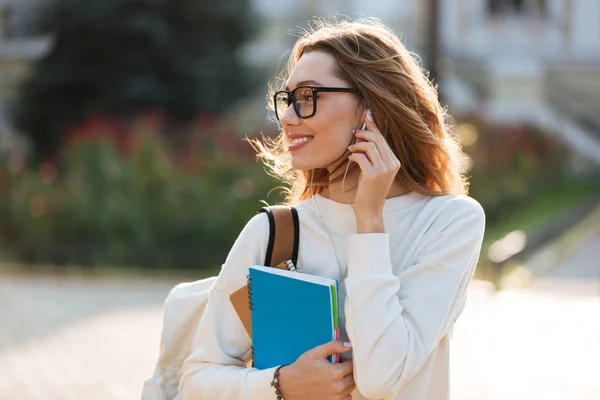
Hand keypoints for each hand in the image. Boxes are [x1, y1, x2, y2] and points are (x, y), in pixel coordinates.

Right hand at [278, 340, 354, 399]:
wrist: (290, 384)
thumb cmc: (303, 367)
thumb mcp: (316, 352)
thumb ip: (334, 346)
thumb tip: (350, 346)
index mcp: (335, 372)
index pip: (353, 365)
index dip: (349, 359)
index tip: (343, 358)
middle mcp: (338, 386)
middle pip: (354, 376)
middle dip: (349, 369)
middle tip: (340, 365)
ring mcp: (336, 397)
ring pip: (351, 387)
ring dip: (348, 379)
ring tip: (337, 374)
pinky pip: (347, 397)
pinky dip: (345, 391)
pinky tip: (336, 385)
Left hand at [348, 110, 400, 230]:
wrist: (370, 210)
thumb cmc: (369, 189)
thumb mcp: (374, 169)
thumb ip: (373, 155)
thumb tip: (363, 134)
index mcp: (395, 162)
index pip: (384, 139)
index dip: (374, 126)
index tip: (366, 116)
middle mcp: (392, 164)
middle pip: (378, 139)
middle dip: (364, 133)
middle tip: (353, 133)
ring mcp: (384, 170)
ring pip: (370, 146)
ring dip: (357, 145)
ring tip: (351, 149)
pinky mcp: (373, 175)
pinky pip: (361, 157)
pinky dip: (354, 156)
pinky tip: (350, 159)